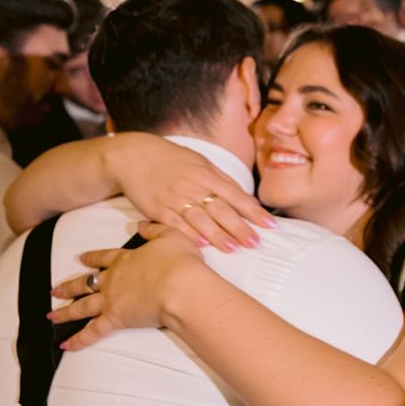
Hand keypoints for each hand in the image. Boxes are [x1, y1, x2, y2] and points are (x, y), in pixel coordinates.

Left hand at [49, 224, 209, 350]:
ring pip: (82, 307)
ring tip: (51, 315)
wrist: (181, 286)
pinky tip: (66, 345)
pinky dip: (78, 340)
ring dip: (65, 312)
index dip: (91, 257)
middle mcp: (113, 280)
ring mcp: (111, 300)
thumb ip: (154, 229)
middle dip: (69, 287)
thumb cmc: (180, 263)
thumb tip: (141, 224)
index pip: (103, 257)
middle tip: (55, 290)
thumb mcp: (171, 236)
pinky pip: (92, 332)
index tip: (81, 258)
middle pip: (85, 283)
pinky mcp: (115, 319)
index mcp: (125, 260)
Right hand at [105, 133, 273, 251]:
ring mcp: (174, 199)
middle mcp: (193, 187)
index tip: (270, 225)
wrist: (134, 156)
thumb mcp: (200, 163)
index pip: (236, 195)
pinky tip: (200, 247)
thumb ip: (222, 181)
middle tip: (255, 243)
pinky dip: (188, 236)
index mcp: (207, 174)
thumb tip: (246, 199)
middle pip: (221, 210)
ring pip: (200, 220)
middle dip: (240, 228)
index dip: (254, 211)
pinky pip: (175, 225)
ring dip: (217, 236)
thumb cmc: (172, 159)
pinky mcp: (157, 209)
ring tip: (233, 249)